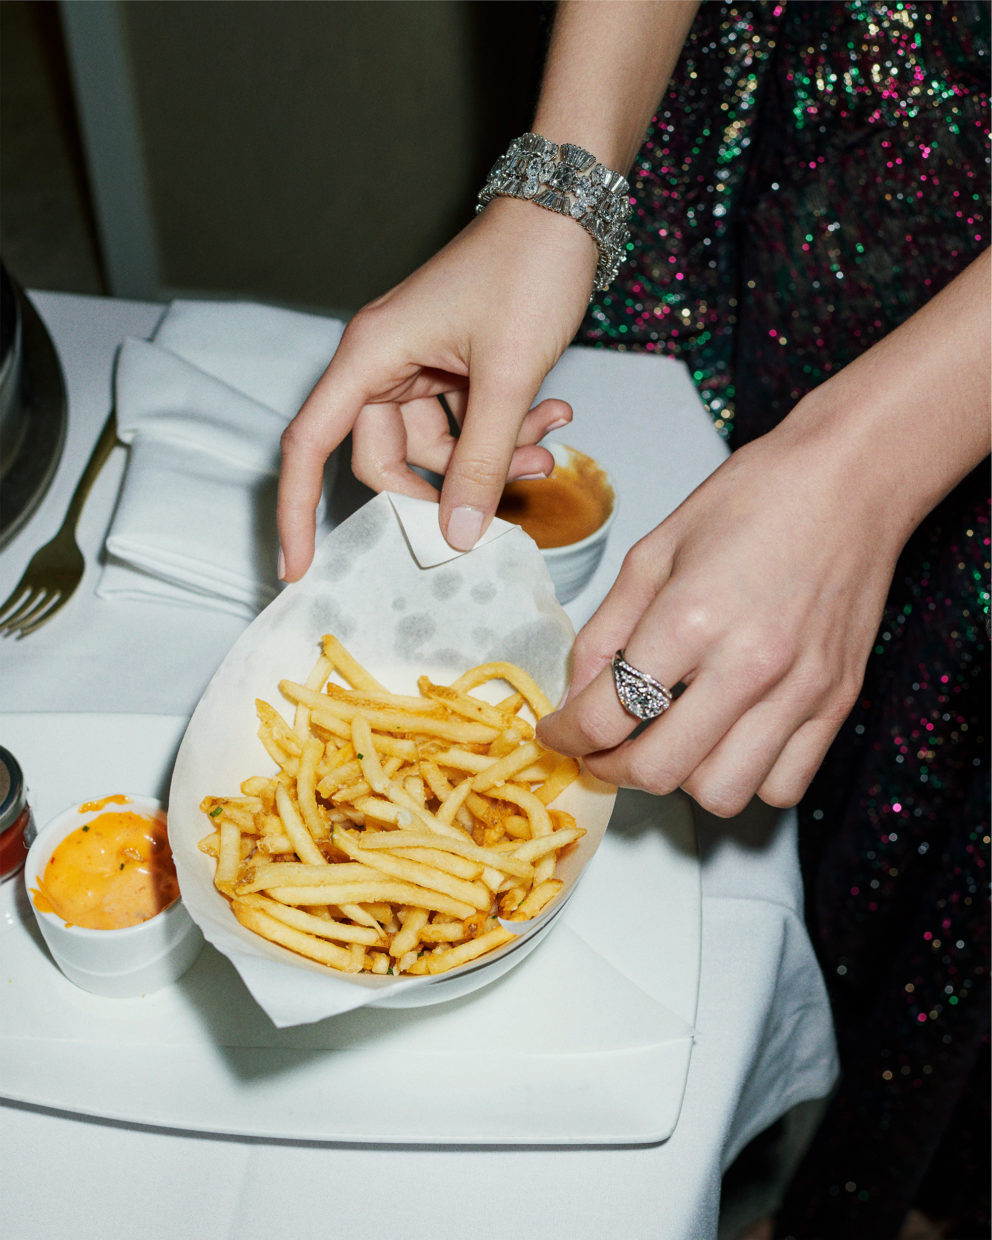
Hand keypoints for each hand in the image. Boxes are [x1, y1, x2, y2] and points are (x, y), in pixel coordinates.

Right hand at [277, 197, 596, 579]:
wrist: (566, 213)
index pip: (310, 444)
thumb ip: (483, 460)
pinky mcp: (454, 368)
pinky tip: (553, 417)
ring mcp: (420, 367)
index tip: (299, 566)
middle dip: (448, 485)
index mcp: (372, 355)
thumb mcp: (507, 376)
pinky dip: (506, 432)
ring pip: (438, 447)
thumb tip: (458, 536)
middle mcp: (385, 363)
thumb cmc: (527, 270)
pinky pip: (466, 424)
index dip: (296, 508)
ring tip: (548, 442)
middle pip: (387, 458)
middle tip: (505, 493)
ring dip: (493, 456)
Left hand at [537, 415, 901, 815]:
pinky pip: (784, 785)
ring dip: (681, 780)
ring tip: (669, 741)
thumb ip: (606, 630)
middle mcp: (748, 664)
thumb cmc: (752, 500)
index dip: (566, 736)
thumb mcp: (653, 552)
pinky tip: (727, 740)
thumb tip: (575, 695)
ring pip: (722, 794)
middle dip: (613, 768)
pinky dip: (746, 778)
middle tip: (602, 748)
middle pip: (658, 770)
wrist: (849, 480)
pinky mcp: (838, 702)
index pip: (606, 715)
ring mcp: (799, 690)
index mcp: (690, 617)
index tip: (559, 734)